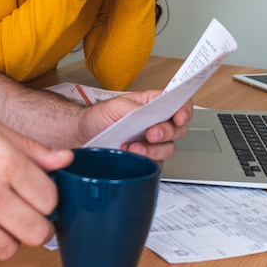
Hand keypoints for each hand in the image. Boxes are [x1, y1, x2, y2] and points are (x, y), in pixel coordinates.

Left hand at [78, 90, 193, 160]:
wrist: (82, 136)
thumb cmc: (98, 117)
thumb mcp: (114, 106)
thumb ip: (135, 109)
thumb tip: (151, 113)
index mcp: (152, 104)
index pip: (178, 103)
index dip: (184, 110)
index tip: (178, 117)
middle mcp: (155, 122)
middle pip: (178, 128)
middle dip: (166, 132)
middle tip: (151, 133)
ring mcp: (152, 142)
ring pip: (169, 148)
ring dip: (153, 149)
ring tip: (133, 146)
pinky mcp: (146, 158)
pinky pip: (157, 163)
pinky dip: (146, 160)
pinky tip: (131, 154)